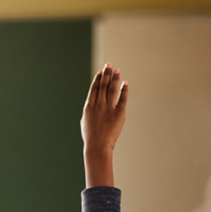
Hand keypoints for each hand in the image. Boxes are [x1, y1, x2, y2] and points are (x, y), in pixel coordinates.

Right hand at [81, 63, 127, 186]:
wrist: (97, 146)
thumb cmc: (90, 136)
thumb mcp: (85, 122)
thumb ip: (90, 110)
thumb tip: (92, 103)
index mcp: (88, 107)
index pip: (94, 89)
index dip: (98, 79)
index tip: (101, 71)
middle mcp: (98, 105)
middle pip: (103, 86)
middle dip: (106, 74)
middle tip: (109, 65)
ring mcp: (108, 109)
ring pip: (112, 90)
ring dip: (114, 79)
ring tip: (117, 70)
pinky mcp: (119, 113)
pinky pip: (122, 99)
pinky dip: (124, 90)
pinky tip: (125, 83)